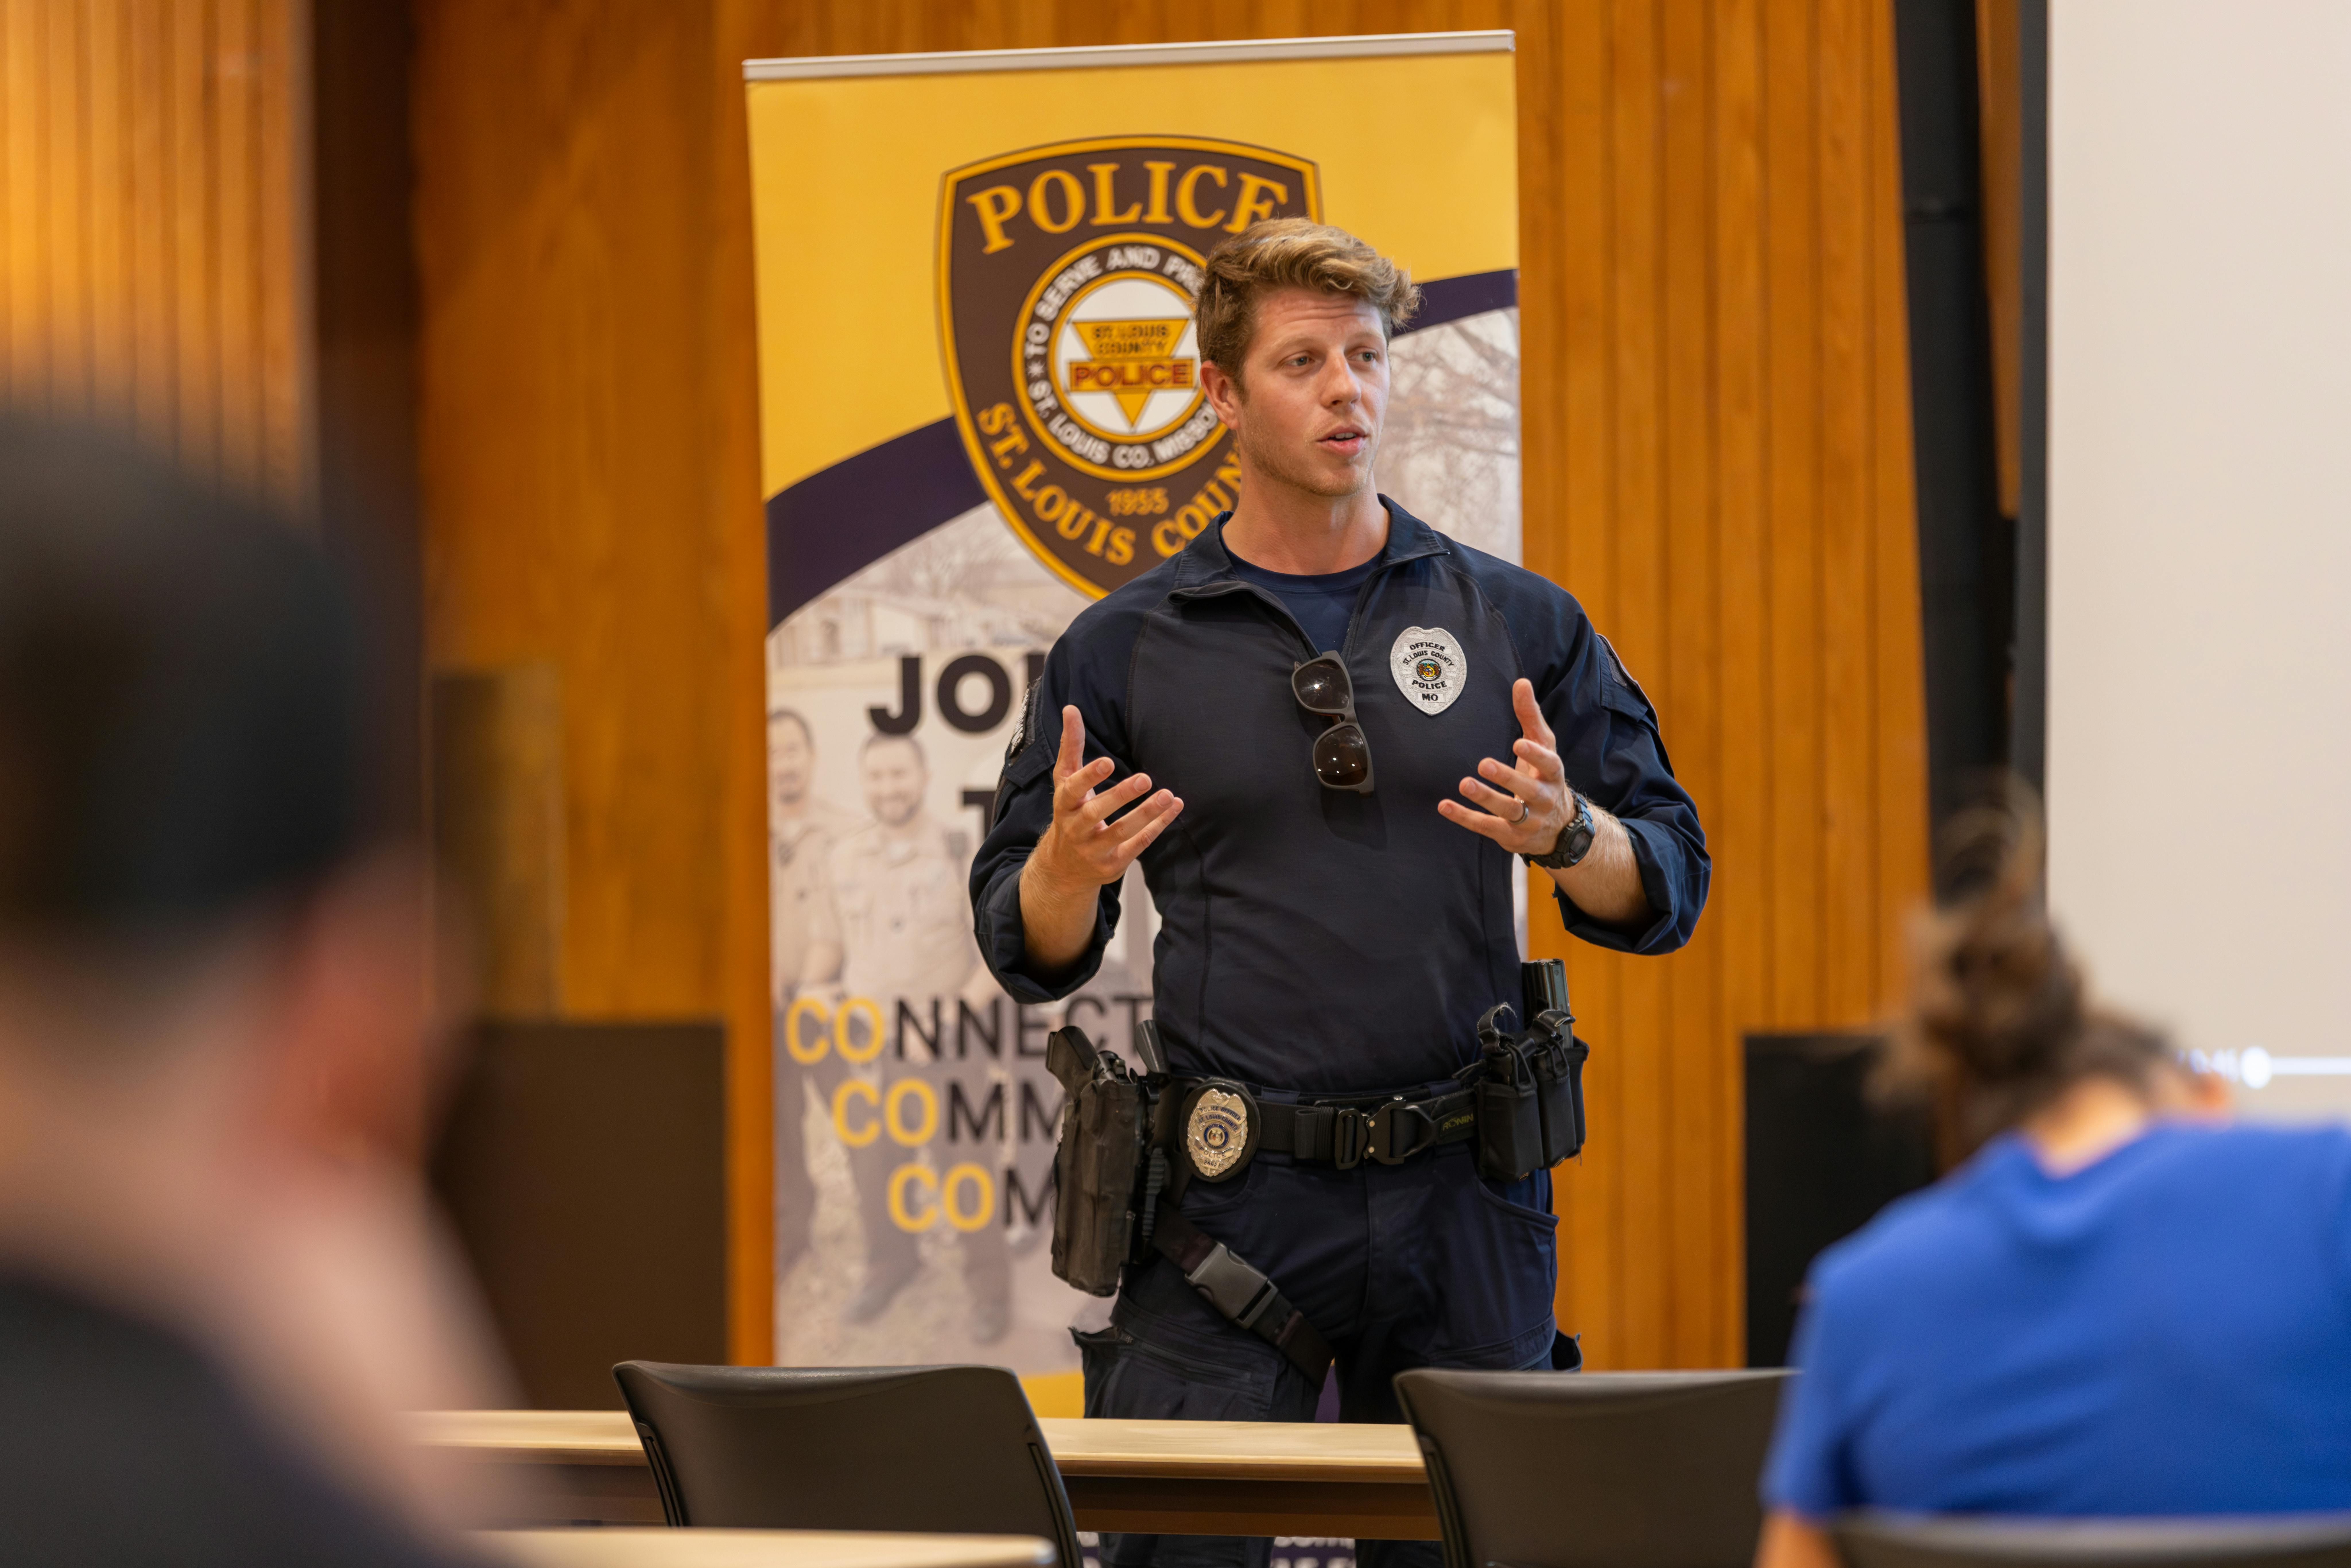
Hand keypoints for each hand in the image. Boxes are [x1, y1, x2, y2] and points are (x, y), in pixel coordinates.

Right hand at [1030, 705, 1182, 896]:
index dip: (1089, 776)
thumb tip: (1071, 709)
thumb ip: (1071, 746)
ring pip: (1120, 832)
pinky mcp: (1111, 865)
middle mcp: (1075, 829)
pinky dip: (1156, 828)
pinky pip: (1136, 846)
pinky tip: (1173, 810)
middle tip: (1144, 778)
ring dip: (1146, 813)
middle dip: (1120, 795)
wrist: (1064, 867)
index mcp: (1063, 804)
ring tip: (1168, 795)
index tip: (1108, 761)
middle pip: (1095, 812)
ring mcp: (1093, 849)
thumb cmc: (1070, 813)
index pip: (1072, 789)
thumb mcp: (1065, 781)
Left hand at [1438, 678, 1572, 854]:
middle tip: (1483, 764)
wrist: (1558, 827)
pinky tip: (1444, 806)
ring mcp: (1529, 821)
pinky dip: (1465, 818)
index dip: (1535, 755)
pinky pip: (1487, 827)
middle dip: (1507, 778)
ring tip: (1465, 784)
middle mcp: (1544, 799)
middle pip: (1528, 790)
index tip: (1519, 743)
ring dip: (1486, 798)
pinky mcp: (1511, 837)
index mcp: (1553, 774)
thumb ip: (1530, 716)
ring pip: (1509, 811)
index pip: (1549, 764)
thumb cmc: (1543, 776)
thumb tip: (1521, 682)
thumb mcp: (1543, 746)